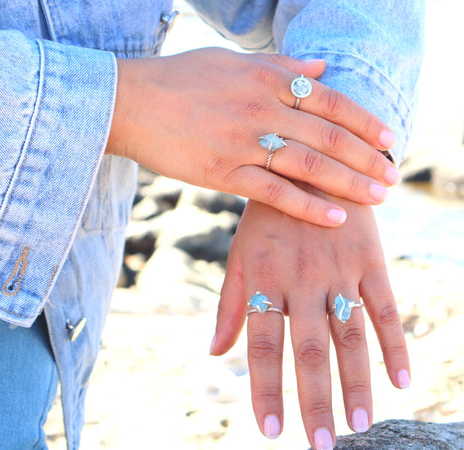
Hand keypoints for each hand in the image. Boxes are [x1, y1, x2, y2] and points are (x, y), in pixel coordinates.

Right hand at [107, 48, 400, 226]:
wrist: (130, 103)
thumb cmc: (179, 80)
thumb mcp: (231, 62)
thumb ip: (279, 67)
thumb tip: (320, 69)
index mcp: (265, 78)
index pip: (329, 100)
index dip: (364, 121)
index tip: (389, 140)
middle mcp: (259, 108)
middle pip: (327, 135)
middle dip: (366, 158)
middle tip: (393, 176)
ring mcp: (241, 142)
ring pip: (307, 164)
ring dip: (348, 183)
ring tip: (377, 198)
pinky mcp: (222, 173)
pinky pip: (273, 192)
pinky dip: (307, 205)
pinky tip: (335, 217)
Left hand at [210, 197, 409, 448]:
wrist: (308, 170)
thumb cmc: (267, 222)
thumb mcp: (239, 256)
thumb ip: (229, 305)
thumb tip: (215, 354)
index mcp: (264, 279)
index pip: (264, 345)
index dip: (266, 389)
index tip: (271, 431)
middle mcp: (302, 279)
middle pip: (310, 349)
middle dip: (315, 400)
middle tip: (320, 446)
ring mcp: (339, 270)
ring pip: (351, 336)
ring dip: (356, 383)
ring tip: (357, 425)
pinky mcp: (371, 261)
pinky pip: (386, 309)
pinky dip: (395, 345)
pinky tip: (401, 380)